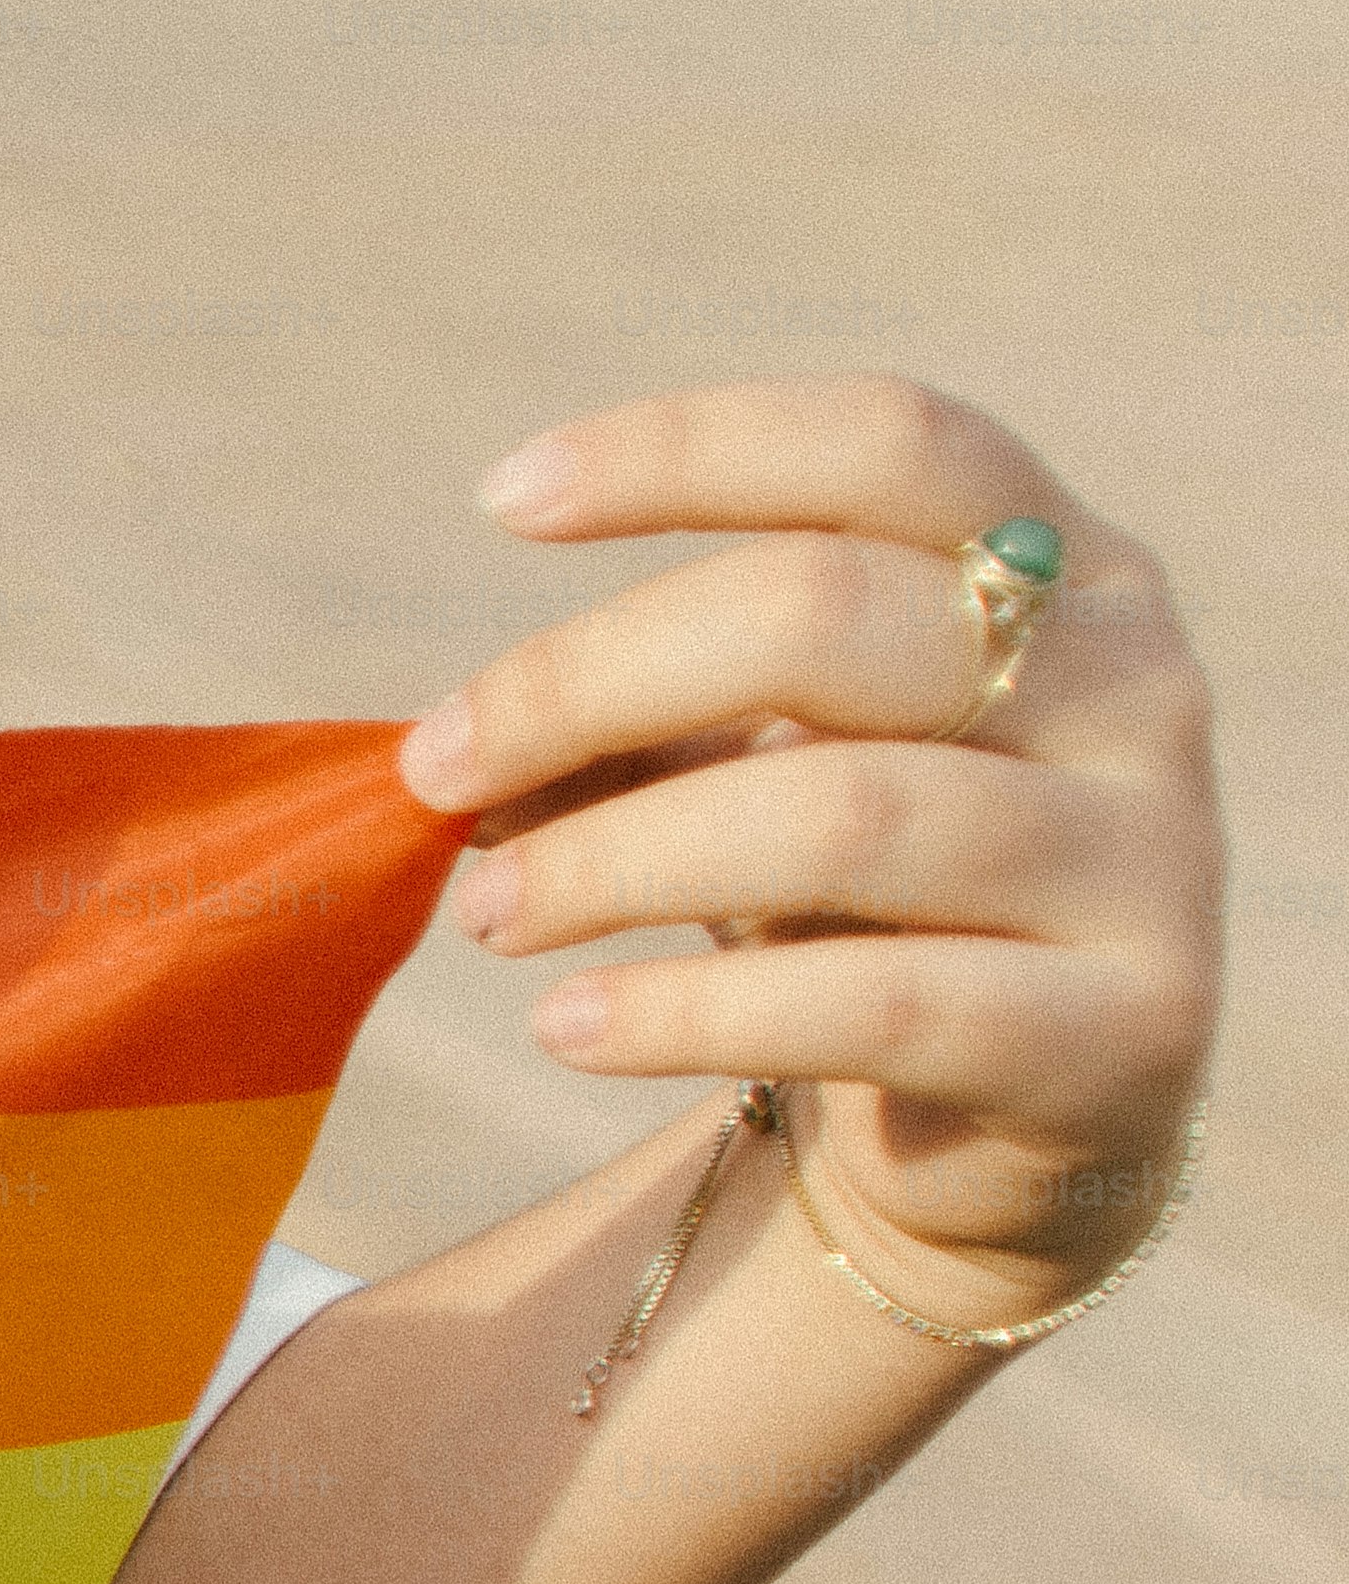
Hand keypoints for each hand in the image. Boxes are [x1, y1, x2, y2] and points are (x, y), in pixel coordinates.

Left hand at [401, 376, 1223, 1327]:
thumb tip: (455, 741)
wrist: (995, 1141)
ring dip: (611, 861)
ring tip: (484, 914)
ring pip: (841, 814)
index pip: (887, 443)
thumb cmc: (855, 910)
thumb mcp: (758, 777)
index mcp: (1063, 570)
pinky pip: (871, 1004)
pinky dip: (684, 1011)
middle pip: (827, 613)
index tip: (501, 500)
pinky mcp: (1117, 1035)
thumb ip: (644, 728)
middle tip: (437, 770)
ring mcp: (1145, 860)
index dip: (694, 448)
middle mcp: (1132, 687)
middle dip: (589, 683)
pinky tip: (566, 1024)